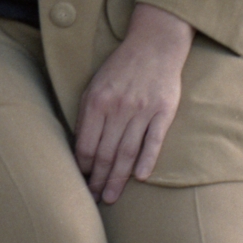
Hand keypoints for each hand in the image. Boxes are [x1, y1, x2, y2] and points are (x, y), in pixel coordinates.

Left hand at [74, 2, 193, 204]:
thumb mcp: (96, 84)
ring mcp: (143, 110)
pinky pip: (154, 140)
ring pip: (127, 152)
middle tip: (94, 199)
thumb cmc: (121, 66)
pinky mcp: (164, 111)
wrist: (155, 44)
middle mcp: (119, 107)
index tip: (81, 182)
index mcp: (98, 101)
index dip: (82, 167)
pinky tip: (140, 178)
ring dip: (118, 178)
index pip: (86, 144)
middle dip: (97, 180)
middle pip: (105, 153)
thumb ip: (87, 113)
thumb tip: (79, 146)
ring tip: (111, 197)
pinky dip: (147, 160)